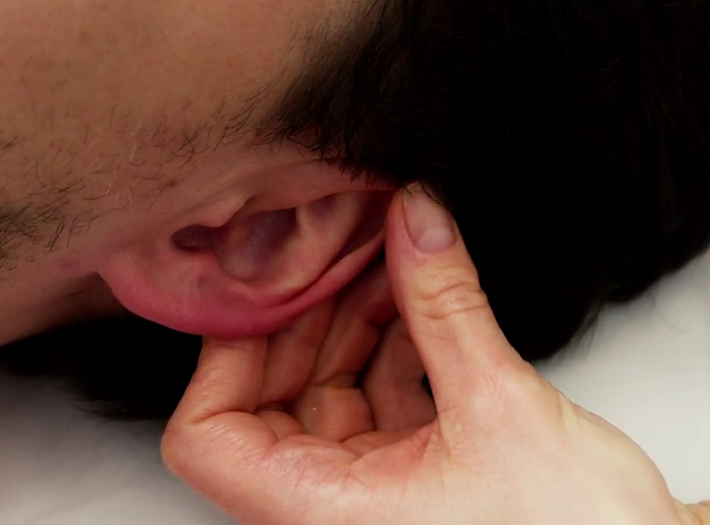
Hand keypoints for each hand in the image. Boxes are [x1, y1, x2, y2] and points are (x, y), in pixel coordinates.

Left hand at [163, 185, 700, 524]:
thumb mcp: (501, 405)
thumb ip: (446, 305)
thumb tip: (412, 216)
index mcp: (326, 515)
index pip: (207, 440)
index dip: (225, 356)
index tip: (271, 284)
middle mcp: (336, 513)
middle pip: (267, 404)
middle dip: (306, 315)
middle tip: (345, 240)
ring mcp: (375, 502)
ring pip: (326, 397)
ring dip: (355, 322)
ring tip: (394, 253)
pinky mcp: (420, 486)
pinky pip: (378, 407)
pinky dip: (394, 349)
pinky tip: (424, 297)